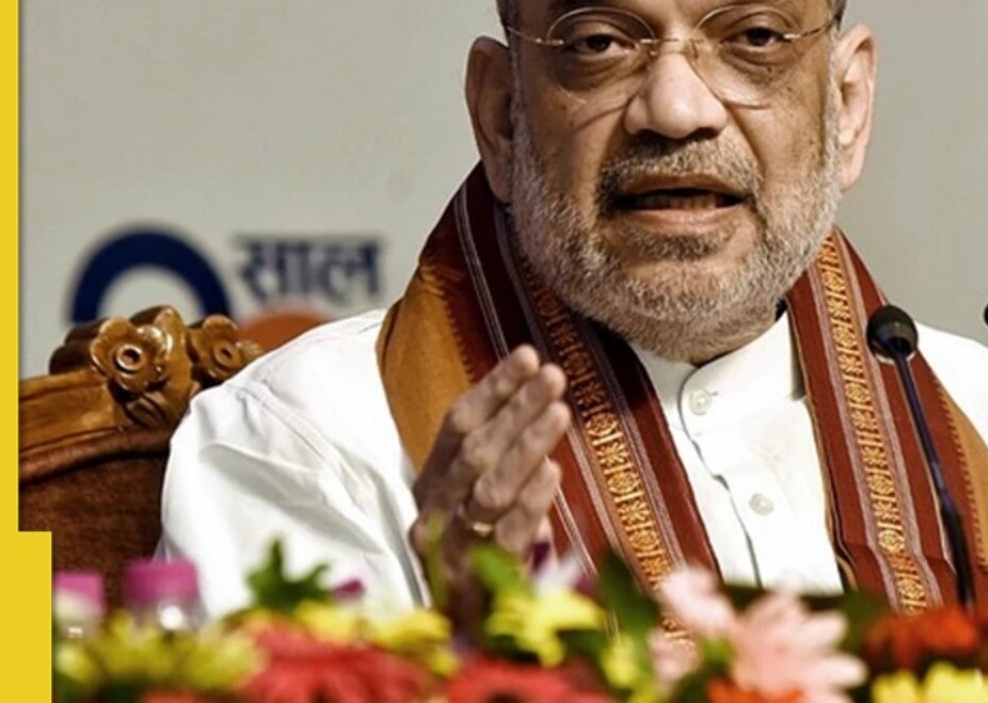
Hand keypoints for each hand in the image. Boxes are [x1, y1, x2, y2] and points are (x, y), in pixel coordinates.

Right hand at [408, 344, 569, 621]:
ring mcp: (450, 549)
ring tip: (560, 411)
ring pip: (488, 487)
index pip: (456, 425)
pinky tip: (554, 473)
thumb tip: (538, 399)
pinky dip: (530, 501)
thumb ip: (500, 456)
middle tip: (554, 375)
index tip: (528, 356)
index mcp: (428, 484)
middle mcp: (430, 512)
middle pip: (474, 449)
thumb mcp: (480, 497)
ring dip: (526, 444)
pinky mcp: (477, 582)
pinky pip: (506, 534)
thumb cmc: (480, 550)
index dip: (494, 388)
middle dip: (516, 407)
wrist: (465, 632)